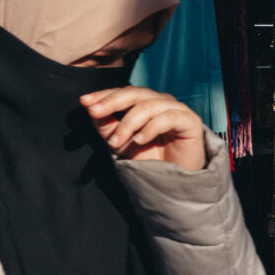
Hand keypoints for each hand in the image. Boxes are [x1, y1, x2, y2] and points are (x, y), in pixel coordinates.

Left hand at [81, 86, 207, 171]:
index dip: (104, 95)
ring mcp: (177, 110)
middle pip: (135, 93)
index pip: (124, 92)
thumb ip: (107, 126)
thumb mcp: (121, 143)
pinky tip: (139, 140)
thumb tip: (90, 108)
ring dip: (128, 123)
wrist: (175, 182)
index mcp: (146, 103)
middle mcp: (161, 102)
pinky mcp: (190, 121)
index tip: (84, 101)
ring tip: (115, 143)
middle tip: (94, 112)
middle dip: (112, 102)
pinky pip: (167, 118)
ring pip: (148, 106)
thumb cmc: (150, 160)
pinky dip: (150, 128)